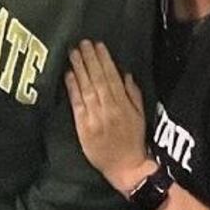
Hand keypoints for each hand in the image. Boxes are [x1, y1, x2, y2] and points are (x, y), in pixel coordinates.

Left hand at [66, 39, 147, 193]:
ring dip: (79, 68)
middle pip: (98, 79)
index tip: (98, 45)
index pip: (112, 77)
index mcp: (124, 105)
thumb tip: (124, 73)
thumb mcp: (140, 115)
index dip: (104, 60)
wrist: (125, 167)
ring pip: (86, 87)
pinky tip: (69, 74)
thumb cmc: (133, 140)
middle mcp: (109, 108)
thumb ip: (133, 93)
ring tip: (74, 52)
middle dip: (90, 59)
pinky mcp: (83, 126)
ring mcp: (95, 117)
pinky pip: (77, 103)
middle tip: (83, 42)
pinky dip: (73, 87)